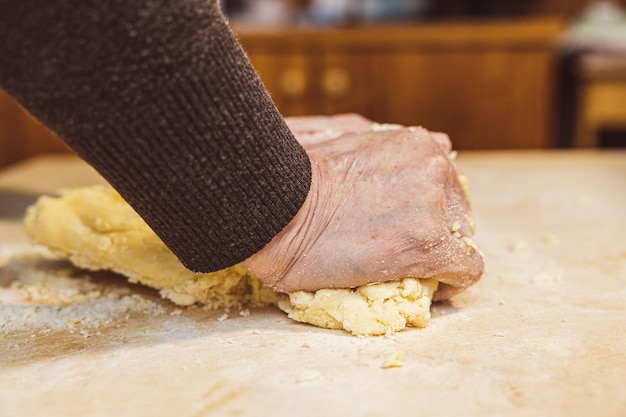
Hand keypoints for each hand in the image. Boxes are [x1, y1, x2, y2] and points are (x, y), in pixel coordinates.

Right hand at [242, 117, 483, 299]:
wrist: (273, 204)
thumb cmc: (292, 170)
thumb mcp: (341, 132)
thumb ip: (381, 140)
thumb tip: (414, 141)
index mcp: (416, 143)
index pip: (443, 178)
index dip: (428, 207)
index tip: (406, 224)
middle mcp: (435, 168)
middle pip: (455, 209)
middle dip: (434, 229)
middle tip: (399, 248)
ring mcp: (434, 206)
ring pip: (460, 240)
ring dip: (439, 255)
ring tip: (405, 268)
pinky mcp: (428, 245)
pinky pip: (465, 271)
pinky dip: (451, 283)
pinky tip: (430, 288)